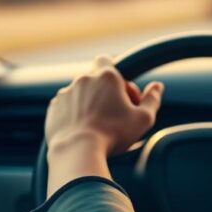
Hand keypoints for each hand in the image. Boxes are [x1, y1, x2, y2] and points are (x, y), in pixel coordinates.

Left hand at [44, 56, 163, 196]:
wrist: (77, 151)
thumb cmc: (112, 135)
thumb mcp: (143, 119)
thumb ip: (153, 99)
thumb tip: (157, 87)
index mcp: (106, 77)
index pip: (107, 60)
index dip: (115, 75)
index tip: (121, 93)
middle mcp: (83, 80)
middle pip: (95, 79)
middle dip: (103, 92)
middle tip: (113, 113)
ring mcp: (66, 93)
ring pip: (80, 93)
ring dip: (87, 103)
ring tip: (96, 125)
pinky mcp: (54, 108)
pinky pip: (66, 106)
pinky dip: (73, 114)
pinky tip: (82, 130)